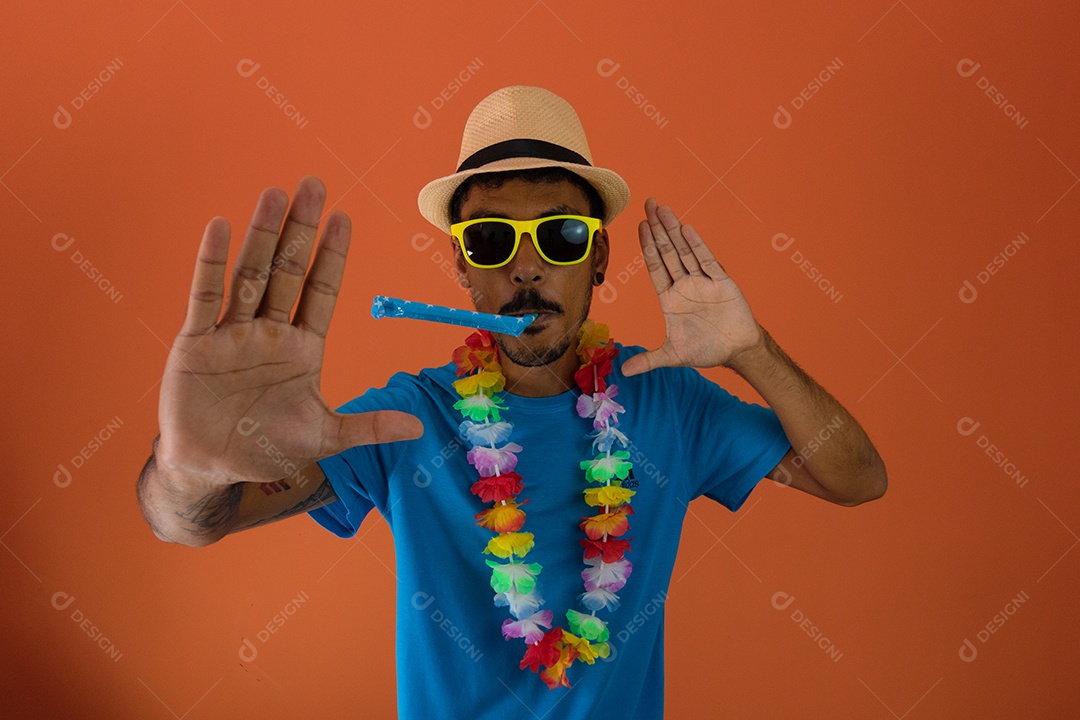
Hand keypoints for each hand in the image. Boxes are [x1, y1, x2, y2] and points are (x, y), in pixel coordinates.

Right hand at [156, 177, 421, 487]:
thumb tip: (418, 428)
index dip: (332, 256)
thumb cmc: (268, 447)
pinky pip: (204, 297)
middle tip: (314, 185)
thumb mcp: (324, 436)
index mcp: (302, 347)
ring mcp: (233, 333)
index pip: (321, 291)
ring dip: (263, 236)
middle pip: (289, 271)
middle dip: (302, 230)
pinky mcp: (197, 343)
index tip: (344, 218)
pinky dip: (210, 264)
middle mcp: (269, 331)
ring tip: (275, 194)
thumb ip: (368, 427)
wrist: (211, 467)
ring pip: (251, 274)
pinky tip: (219, 227)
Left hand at [620, 198, 764, 376]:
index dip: (647, 247)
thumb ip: (649, 360)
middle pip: (667, 252)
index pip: (655, 267)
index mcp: (670, 298)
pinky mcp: (721, 283)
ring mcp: (702, 282)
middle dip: (657, 229)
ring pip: (685, 251)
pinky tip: (687, 229)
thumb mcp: (672, 356)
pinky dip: (697, 245)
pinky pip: (706, 262)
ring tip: (664, 209)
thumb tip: (624, 372)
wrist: (736, 351)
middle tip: (648, 204)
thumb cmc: (705, 349)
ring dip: (674, 230)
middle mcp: (684, 285)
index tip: (639, 226)